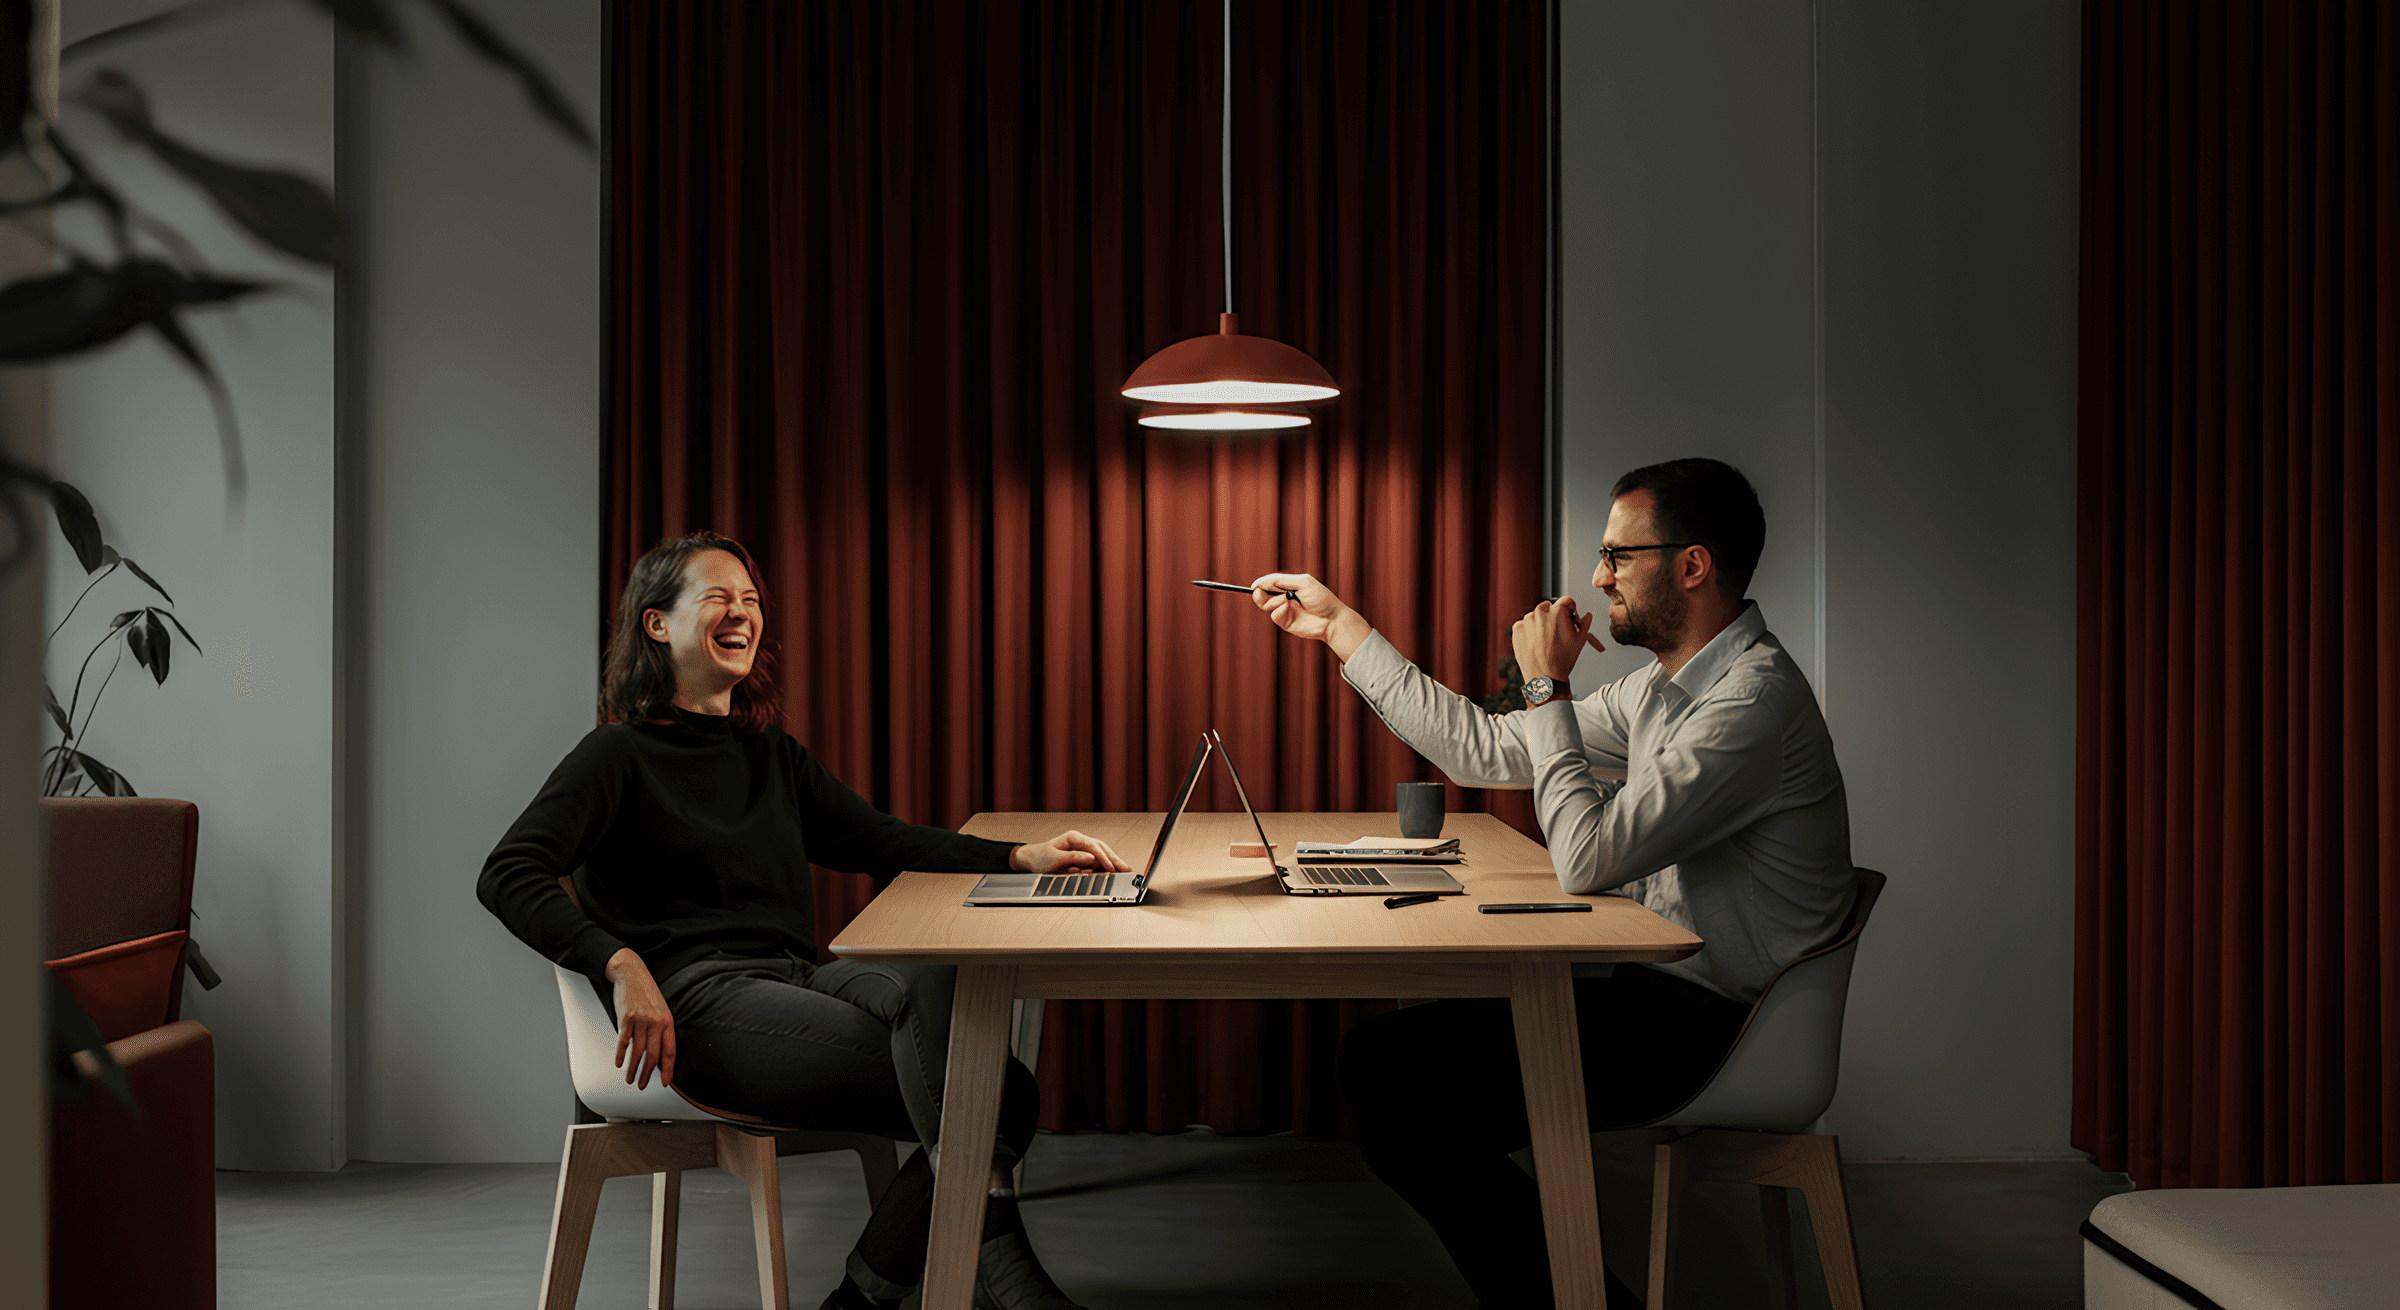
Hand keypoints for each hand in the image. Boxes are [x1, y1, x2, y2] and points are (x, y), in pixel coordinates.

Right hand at [605, 948, 675, 1089]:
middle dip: (647, 1074)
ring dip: (632, 1068)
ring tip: (630, 1080)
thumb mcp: (661, 1009)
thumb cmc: (646, 992)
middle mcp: (656, 1022)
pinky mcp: (626, 1018)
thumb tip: (660, 1053)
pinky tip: (619, 1064)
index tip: (665, 1082)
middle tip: (642, 1085)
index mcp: (668, 1021)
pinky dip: (620, 1054)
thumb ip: (661, 1030)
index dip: (668, 1069)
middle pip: (653, 1055)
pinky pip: (624, 1041)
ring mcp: (641, 1020)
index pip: (670, 1051)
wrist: (631, 972)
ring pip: (638, 1051)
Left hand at [1012, 830, 1130, 873]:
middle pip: (1102, 848)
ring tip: (1124, 870)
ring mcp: (1082, 847)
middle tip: (1126, 869)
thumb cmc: (1040, 858)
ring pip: (1102, 852)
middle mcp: (1080, 840)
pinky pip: (1097, 859)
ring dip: (1113, 861)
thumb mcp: (1054, 859)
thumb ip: (1073, 858)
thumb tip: (1091, 858)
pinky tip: (1114, 870)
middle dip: (1115, 859)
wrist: (1031, 859)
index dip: (1104, 858)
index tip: (1111, 868)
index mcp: (1073, 837)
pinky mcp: (1082, 855)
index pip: (1093, 846)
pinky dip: (1106, 865)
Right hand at [1249, 572, 1372, 659]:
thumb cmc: (1321, 598)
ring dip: (1273, 600)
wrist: (1332, 618)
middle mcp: (1286, 598)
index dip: (1261, 583)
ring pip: (1267, 605)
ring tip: (1285, 599)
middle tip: (1257, 591)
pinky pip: (1274, 615)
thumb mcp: (1302, 582)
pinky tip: (1287, 607)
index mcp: (1290, 586)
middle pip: (1264, 595)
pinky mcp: (1286, 623)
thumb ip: (1282, 581)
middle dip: (1259, 593)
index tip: (1254, 585)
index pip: (1271, 583)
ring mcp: (1285, 611)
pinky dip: (1278, 610)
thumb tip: (1262, 582)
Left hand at [1511, 597, 1595, 682]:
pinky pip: (1524, 625)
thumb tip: (1587, 616)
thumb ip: (1584, 623)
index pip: (1567, 601)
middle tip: (1559, 632)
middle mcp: (1540, 612)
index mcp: (1557, 611)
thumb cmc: (1564, 659)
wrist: (1545, 678)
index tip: (1571, 620)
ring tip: (1548, 640)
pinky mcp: (1517, 630)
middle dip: (1556, 616)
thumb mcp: (1581, 640)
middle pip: (1550, 607)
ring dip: (1542, 624)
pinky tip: (1537, 643)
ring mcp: (1526, 621)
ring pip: (1536, 616)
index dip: (1572, 610)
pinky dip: (1530, 631)